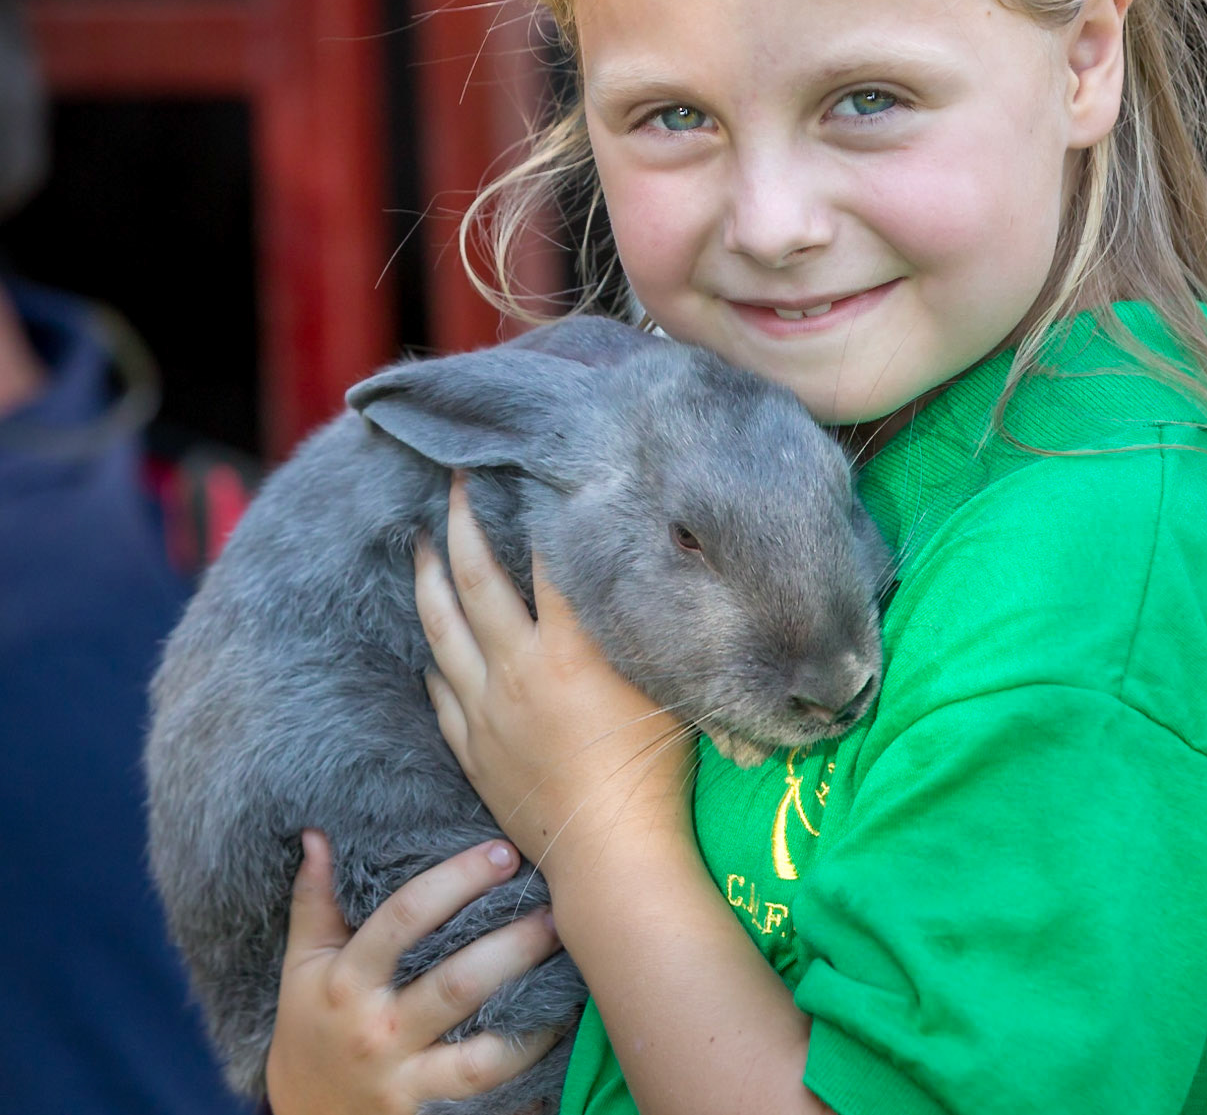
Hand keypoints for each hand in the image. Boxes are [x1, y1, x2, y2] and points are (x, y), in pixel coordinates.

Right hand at [264, 830, 558, 1114]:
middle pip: (456, 984)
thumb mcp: (302, 968)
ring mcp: (406, 1081)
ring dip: (532, 1008)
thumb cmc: (311, 1030)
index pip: (403, 920)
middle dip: (513, 944)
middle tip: (557, 906)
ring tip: (572, 966)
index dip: (456, 880)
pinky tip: (560, 1029)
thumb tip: (317, 832)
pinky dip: (526, 1064)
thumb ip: (314, 900)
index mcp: (346, 983)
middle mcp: (377, 1033)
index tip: (503, 850)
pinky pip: (489, 1094)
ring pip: (481, 1051)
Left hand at [415, 479, 695, 889]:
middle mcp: (517, 669)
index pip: (545, 560)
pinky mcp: (473, 750)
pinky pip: (439, 694)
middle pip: (476, 580)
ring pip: (442, 631)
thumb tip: (639, 579)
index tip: (525, 471)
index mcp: (568, 648)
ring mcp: (486, 711)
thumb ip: (644, 629)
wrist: (611, 856)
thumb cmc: (656, 771)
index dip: (534, 511)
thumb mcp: (666, 684)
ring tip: (418, 545)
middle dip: (461, 524)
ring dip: (428, 581)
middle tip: (452, 484)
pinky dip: (434, 661)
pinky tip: (431, 648)